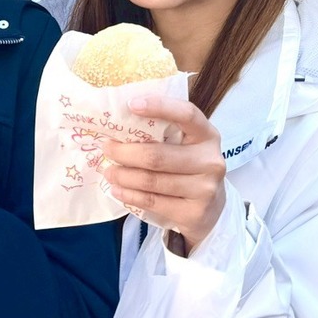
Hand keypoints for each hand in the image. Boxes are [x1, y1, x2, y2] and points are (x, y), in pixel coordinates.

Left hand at [104, 94, 227, 251]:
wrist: (211, 209)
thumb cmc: (188, 167)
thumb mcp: (185, 145)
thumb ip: (163, 132)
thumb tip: (118, 120)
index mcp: (207, 135)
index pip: (187, 114)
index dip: (160, 106)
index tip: (131, 104)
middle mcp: (210, 161)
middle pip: (157, 155)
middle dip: (124, 152)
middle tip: (107, 149)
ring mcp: (205, 189)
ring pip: (151, 180)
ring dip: (123, 176)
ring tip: (108, 172)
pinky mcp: (194, 213)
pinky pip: (152, 202)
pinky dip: (129, 195)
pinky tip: (118, 190)